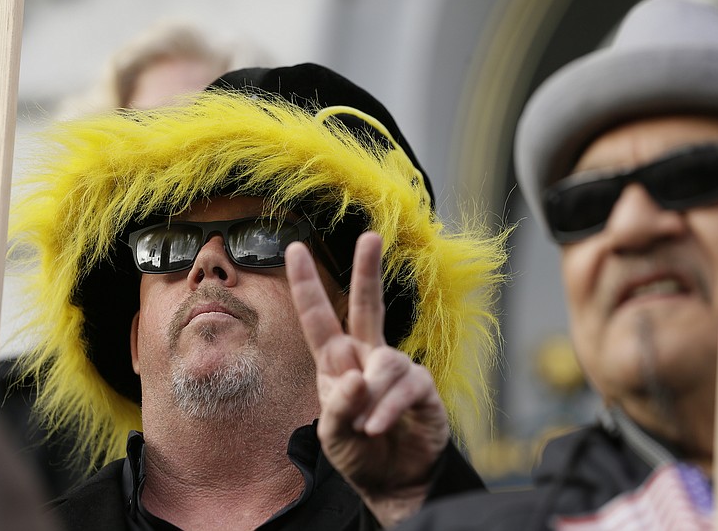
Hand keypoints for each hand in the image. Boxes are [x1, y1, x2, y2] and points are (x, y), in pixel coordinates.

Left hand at [286, 232, 449, 527]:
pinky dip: (388, 409)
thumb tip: (356, 378)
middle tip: (370, 236)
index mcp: (338, 362)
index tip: (295, 249)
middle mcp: (367, 357)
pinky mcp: (422, 387)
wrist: (393, 482)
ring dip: (372, 398)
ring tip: (366, 428)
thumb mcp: (332, 435)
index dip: (306, 285)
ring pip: (385, 361)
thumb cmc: (358, 452)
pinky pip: (407, 386)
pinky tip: (378, 427)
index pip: (319, 318)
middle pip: (367, 305)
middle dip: (367, 270)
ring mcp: (397, 369)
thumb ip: (338, 407)